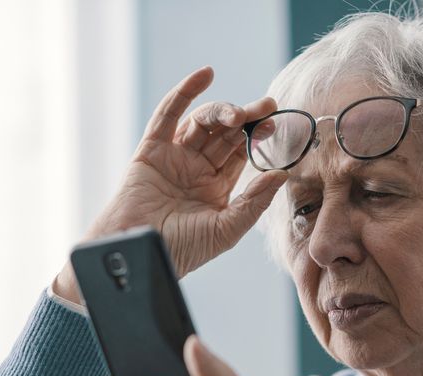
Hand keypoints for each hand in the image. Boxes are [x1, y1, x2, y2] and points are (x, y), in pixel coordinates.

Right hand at [54, 67, 288, 301]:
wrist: (141, 253)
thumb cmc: (181, 249)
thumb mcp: (226, 229)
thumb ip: (254, 201)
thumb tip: (281, 173)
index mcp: (215, 188)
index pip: (241, 153)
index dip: (257, 136)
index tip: (275, 124)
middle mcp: (196, 169)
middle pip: (225, 134)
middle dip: (247, 118)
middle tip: (268, 105)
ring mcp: (174, 157)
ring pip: (202, 123)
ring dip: (222, 111)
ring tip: (238, 114)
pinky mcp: (151, 150)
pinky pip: (168, 115)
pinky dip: (184, 92)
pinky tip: (204, 75)